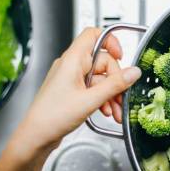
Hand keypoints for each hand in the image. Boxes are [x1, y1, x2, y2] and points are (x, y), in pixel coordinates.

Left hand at [11, 27, 140, 154]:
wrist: (36, 136)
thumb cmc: (52, 116)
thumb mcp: (90, 100)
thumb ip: (115, 85)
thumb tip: (133, 72)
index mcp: (72, 60)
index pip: (93, 35)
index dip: (110, 41)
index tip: (122, 56)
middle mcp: (71, 66)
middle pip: (103, 62)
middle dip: (116, 81)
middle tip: (122, 97)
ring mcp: (71, 79)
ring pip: (100, 79)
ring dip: (111, 94)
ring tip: (115, 111)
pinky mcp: (72, 91)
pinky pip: (93, 89)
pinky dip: (102, 100)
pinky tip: (106, 112)